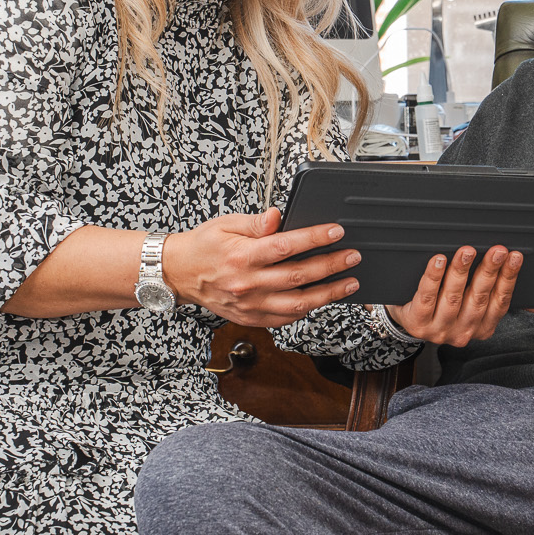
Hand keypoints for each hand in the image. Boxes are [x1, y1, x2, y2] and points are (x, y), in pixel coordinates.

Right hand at [161, 209, 360, 327]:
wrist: (180, 274)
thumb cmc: (204, 245)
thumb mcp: (225, 224)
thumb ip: (255, 222)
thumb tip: (278, 215)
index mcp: (242, 256)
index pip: (285, 246)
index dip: (313, 238)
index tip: (336, 231)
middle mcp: (247, 283)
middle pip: (297, 277)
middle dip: (331, 266)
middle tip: (353, 256)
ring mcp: (250, 305)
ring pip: (297, 304)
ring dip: (328, 294)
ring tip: (350, 283)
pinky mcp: (251, 318)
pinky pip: (285, 319)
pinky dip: (307, 310)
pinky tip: (323, 299)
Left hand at [386, 245, 522, 345]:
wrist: (409, 322)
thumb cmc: (443, 307)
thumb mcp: (469, 307)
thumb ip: (488, 291)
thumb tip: (510, 263)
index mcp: (482, 327)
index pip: (500, 301)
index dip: (509, 277)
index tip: (514, 256)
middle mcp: (464, 332)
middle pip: (479, 297)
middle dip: (490, 270)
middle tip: (497, 250)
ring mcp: (440, 329)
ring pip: (453, 297)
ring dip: (462, 271)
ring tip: (467, 251)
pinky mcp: (418, 322)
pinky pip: (427, 297)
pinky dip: (434, 277)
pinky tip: (438, 261)